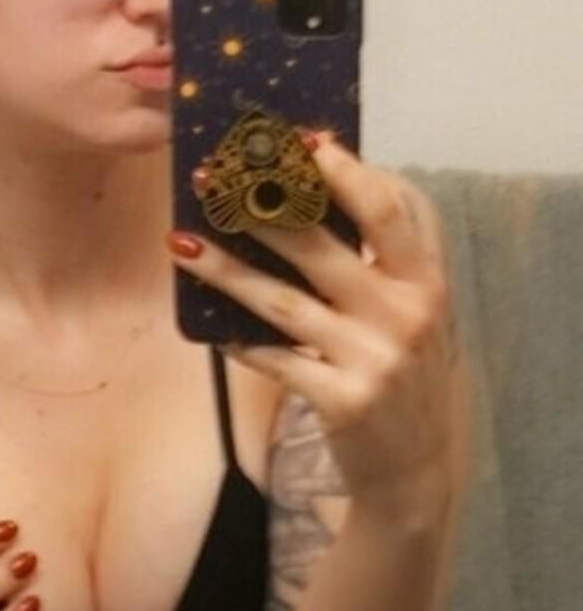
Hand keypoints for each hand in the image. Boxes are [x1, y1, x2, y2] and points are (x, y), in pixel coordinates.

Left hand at [169, 135, 458, 515]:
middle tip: (212, 177)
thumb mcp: (415, 313)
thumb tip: (315, 195)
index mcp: (428, 280)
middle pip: (326, 243)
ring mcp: (374, 358)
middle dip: (264, 205)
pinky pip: (275, 359)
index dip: (348, 171)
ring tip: (181, 243)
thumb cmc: (406, 375)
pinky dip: (238, 340)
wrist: (418, 470)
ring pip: (284, 300)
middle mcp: (406, 313)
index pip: (393, 207)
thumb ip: (383, 263)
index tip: (301, 140)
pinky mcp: (342, 399)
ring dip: (226, 269)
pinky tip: (207, 326)